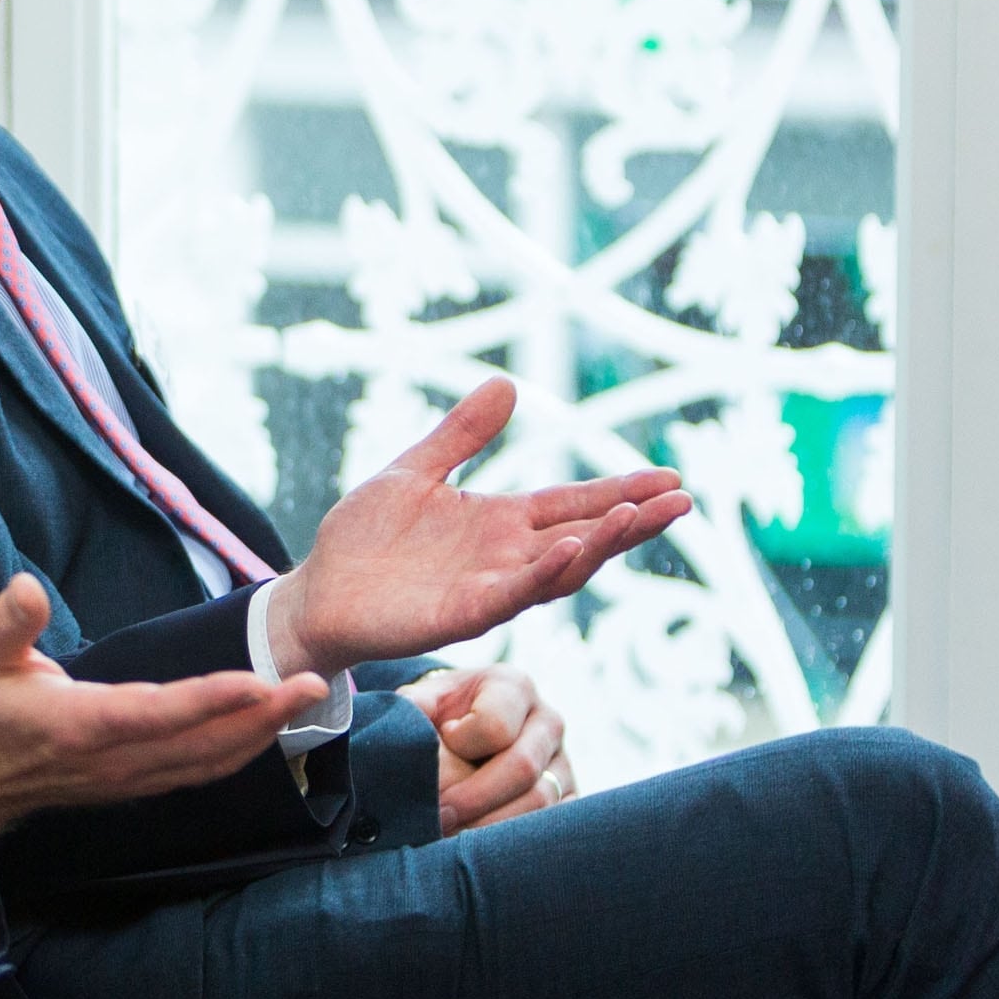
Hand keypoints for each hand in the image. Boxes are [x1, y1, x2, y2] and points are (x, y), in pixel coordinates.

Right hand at [0, 574, 325, 868]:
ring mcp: (128, 777)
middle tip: (312, 683)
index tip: (258, 681)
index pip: (157, 713)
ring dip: (261, 733)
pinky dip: (239, 749)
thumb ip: (8, 623)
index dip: (210, 699)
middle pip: (202, 743)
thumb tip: (27, 588)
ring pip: (209, 762)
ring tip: (304, 698)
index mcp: (80, 725)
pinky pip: (199, 771)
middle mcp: (114, 759)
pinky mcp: (135, 783)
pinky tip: (266, 727)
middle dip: (262, 715)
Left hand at [269, 379, 689, 676]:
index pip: (573, 505)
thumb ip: (462, 434)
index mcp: (500, 523)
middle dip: (632, 521)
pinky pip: (512, 595)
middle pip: (585, 537)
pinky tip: (571, 549)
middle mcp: (506, 558)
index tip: (669, 478)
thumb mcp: (416, 471)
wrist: (317, 593)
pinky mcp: (461, 615)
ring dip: (601, 545)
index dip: (620, 492)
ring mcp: (488, 589)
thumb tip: (509, 384)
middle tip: (681, 499)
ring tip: (638, 516)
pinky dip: (544, 573)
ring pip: (561, 570)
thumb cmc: (365, 539)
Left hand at [407, 666, 574, 829]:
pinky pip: (552, 826)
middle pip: (521, 768)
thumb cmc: (442, 715)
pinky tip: (480, 847)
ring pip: (539, 802)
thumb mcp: (426, 700)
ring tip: (452, 838)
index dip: (461, 745)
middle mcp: (548, 722)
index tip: (439, 747)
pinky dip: (514, 842)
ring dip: (491, 826)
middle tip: (437, 818)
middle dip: (473, 799)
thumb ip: (413, 706)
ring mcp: (563, 762)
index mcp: (514, 688)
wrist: (468, 731)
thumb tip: (408, 720)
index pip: (496, 725)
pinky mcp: (568, 797)